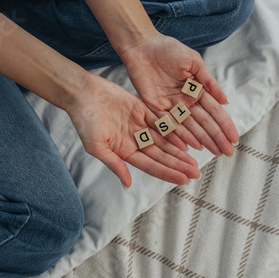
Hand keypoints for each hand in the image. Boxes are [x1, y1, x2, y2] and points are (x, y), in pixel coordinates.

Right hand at [65, 73, 199, 187]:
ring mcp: (139, 125)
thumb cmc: (84, 120)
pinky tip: (188, 135)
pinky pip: (162, 120)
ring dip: (180, 149)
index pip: (151, 165)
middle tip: (197, 172)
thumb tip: (128, 184)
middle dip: (178, 164)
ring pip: (165, 139)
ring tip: (196, 158)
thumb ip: (114, 164)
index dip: (168, 173)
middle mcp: (134, 140)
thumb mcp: (96, 146)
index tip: (184, 179)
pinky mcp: (142, 110)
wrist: (82, 93)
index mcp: (124, 152)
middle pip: (161, 155)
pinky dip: (175, 128)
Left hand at [119, 33, 238, 155]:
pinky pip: (167, 124)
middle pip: (203, 123)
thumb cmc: (169, 49)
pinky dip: (177, 135)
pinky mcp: (154, 107)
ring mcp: (170, 106)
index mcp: (196, 90)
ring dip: (200, 140)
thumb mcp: (193, 62)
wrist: (143, 45)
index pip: (213, 111)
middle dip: (215, 137)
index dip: (224, 125)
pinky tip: (188, 146)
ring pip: (188, 127)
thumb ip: (208, 81)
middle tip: (226, 153)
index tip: (234, 139)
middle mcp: (185, 101)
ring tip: (212, 153)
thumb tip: (225, 101)